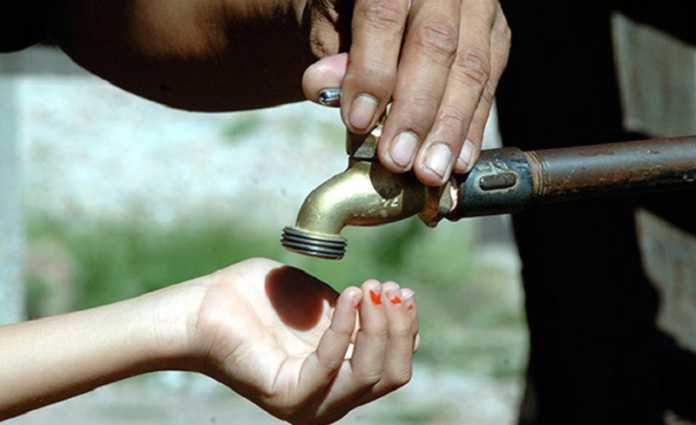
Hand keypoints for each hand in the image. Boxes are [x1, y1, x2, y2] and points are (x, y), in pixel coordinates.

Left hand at [173, 258, 418, 423]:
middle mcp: (329, 397)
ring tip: (370, 288)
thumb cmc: (258, 299)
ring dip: (380, 327)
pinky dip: (347, 326)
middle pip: (392, 375)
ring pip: (371, 374)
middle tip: (390, 287)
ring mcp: (310, 403)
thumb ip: (356, 311)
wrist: (204, 306)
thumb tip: (391, 304)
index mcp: (339, 377)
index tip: (399, 288)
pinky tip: (351, 294)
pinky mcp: (289, 395)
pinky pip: (332, 363)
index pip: (393, 366)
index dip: (405, 327)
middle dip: (400, 328)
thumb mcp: (322, 302)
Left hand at [302, 0, 510, 186]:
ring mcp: (477, 6)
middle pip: (435, 45)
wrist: (380, 3)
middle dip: (416, 111)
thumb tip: (320, 85)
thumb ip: (328, 53)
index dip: (372, 72)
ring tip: (430, 172)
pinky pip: (490, 83)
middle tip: (399, 160)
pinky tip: (459, 161)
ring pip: (471, 68)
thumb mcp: (326, 24)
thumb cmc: (347, 16)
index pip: (383, 16)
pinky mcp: (496, 35)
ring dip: (449, 129)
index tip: (358, 122)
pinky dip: (473, 127)